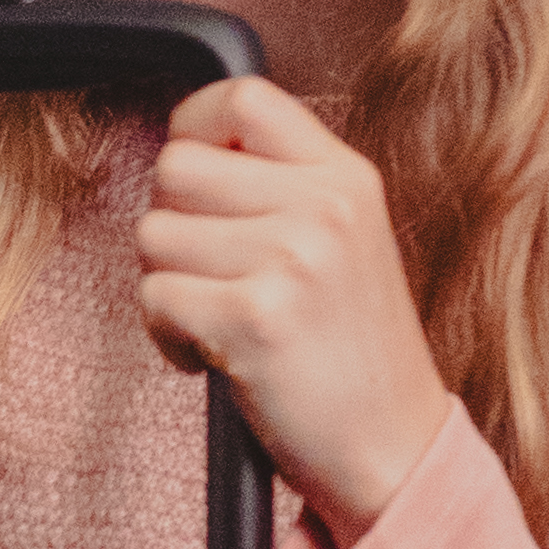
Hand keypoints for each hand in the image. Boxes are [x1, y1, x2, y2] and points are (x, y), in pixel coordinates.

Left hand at [135, 78, 452, 533]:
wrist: (394, 452)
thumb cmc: (353, 355)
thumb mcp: (346, 243)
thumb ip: (284, 189)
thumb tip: (186, 151)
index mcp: (347, 178)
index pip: (244, 97)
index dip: (194, 126)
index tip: (192, 179)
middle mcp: (324, 207)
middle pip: (176, 167)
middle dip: (173, 224)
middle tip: (209, 276)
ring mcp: (293, 260)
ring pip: (154, 233)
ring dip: (166, 285)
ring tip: (218, 323)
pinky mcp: (255, 318)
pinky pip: (155, 298)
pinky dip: (167, 337)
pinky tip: (213, 360)